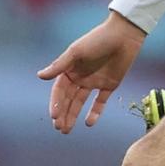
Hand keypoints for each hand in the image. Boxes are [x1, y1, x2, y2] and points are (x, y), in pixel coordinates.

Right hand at [37, 11, 146, 133]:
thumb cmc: (97, 40)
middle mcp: (80, 77)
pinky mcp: (110, 85)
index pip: (60, 90)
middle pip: (68, 99)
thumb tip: (39, 76)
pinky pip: (100, 101)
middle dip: (63, 113)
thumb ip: (60, 65)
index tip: (54, 116)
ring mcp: (94, 82)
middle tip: (59, 128)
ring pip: (80, 102)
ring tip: (67, 129)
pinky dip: (95, 112)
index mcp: (69, 69)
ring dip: (74, 115)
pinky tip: (89, 123)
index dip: (56, 103)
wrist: (124, 36)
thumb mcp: (76, 52)